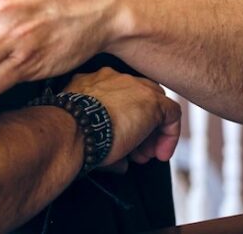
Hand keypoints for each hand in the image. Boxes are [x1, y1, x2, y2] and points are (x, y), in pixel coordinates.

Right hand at [65, 67, 180, 167]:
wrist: (72, 129)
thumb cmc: (70, 133)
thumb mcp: (81, 128)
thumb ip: (100, 136)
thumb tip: (120, 163)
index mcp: (92, 81)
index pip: (117, 95)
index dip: (123, 119)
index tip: (121, 141)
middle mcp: (113, 78)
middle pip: (138, 98)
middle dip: (139, 125)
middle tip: (134, 151)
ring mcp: (134, 86)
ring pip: (155, 104)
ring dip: (151, 133)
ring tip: (144, 156)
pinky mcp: (152, 101)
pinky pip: (172, 114)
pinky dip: (169, 135)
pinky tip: (161, 153)